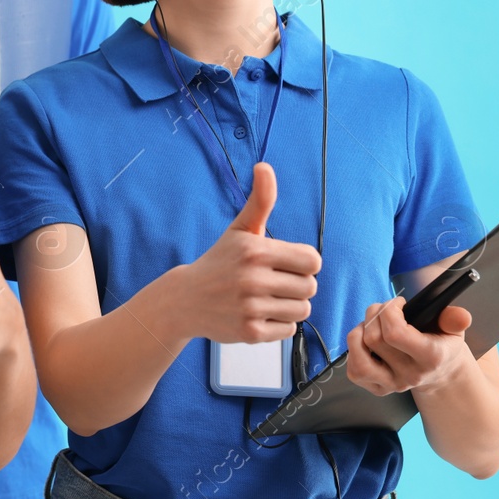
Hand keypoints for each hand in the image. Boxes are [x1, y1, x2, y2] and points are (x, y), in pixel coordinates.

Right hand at [164, 163, 320, 343]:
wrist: (185, 300)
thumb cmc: (219, 262)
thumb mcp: (240, 229)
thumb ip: (260, 200)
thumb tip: (265, 166)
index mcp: (255, 251)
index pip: (313, 261)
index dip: (303, 263)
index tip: (284, 263)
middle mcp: (253, 279)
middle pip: (310, 287)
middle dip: (296, 286)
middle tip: (273, 283)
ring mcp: (250, 307)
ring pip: (302, 310)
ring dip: (289, 306)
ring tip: (266, 299)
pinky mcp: (250, 332)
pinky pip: (288, 330)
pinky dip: (278, 325)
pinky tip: (257, 314)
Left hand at [346, 297, 474, 396]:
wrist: (441, 373)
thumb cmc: (441, 343)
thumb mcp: (452, 329)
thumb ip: (455, 319)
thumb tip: (461, 316)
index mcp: (430, 357)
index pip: (395, 333)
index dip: (388, 310)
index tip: (398, 303)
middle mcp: (411, 374)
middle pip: (374, 338)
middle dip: (374, 314)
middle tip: (385, 310)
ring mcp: (393, 384)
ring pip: (358, 357)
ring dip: (359, 333)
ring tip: (371, 325)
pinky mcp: (379, 389)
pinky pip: (354, 371)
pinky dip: (354, 351)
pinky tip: (366, 342)